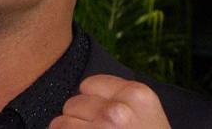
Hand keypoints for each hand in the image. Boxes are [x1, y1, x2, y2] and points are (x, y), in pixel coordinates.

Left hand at [50, 74, 170, 127]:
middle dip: (81, 122)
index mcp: (138, 96)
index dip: (92, 106)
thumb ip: (122, 100)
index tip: (106, 122)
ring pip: (61, 122)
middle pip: (74, 103)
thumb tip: (85, 91)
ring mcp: (101, 127)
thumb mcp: (149, 118)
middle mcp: (118, 110)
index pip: (89, 85)